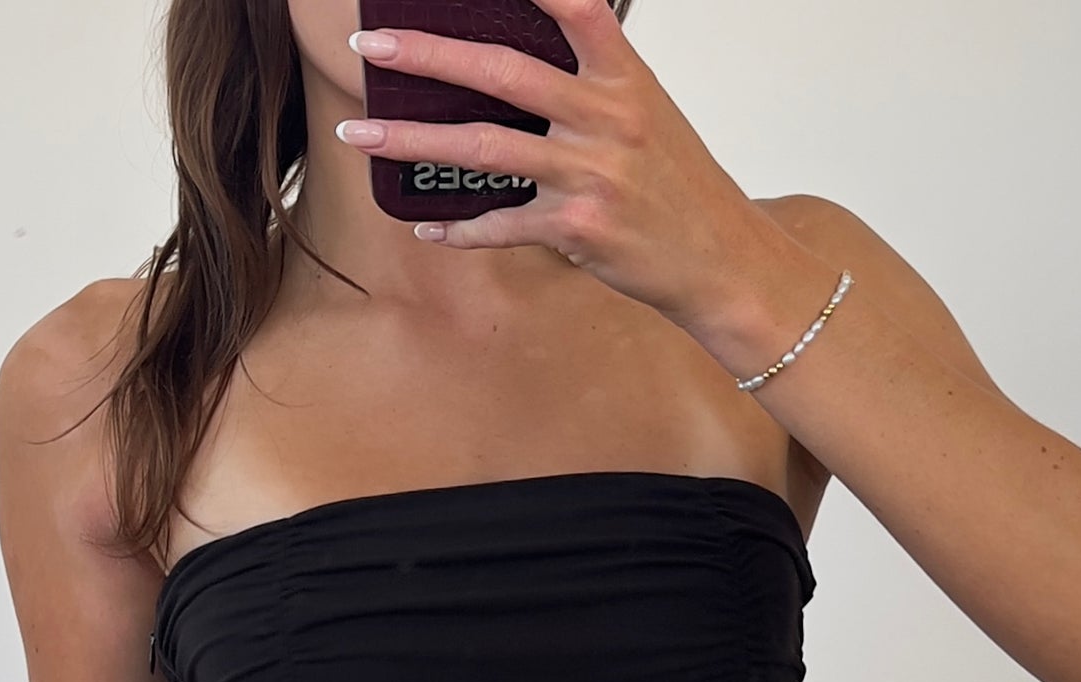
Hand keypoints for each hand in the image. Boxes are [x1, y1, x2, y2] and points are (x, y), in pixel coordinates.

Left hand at [337, 0, 784, 331]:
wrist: (720, 257)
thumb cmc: (675, 184)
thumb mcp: (643, 113)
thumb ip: (587, 81)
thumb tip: (512, 67)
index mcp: (623, 75)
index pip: (572, 5)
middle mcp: (606, 116)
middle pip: (502, 72)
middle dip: (427, 55)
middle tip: (371, 43)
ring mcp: (590, 174)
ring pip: (484, 149)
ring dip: (412, 141)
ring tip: (360, 134)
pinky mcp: (578, 229)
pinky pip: (502, 225)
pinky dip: (460, 228)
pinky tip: (426, 224)